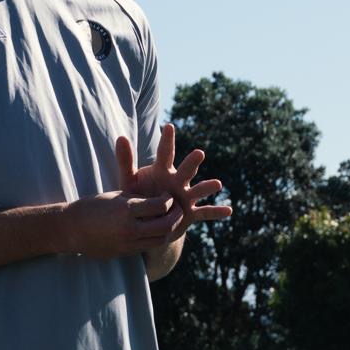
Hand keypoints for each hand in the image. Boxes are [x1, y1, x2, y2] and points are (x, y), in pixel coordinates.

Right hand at [64, 186, 190, 259]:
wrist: (70, 228)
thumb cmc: (92, 207)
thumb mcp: (116, 196)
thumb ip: (138, 199)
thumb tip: (159, 200)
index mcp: (126, 209)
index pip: (160, 206)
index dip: (169, 200)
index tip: (168, 195)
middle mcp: (129, 228)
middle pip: (165, 225)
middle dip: (176, 216)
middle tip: (178, 208)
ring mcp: (127, 243)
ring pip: (160, 240)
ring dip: (169, 230)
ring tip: (170, 220)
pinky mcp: (124, 253)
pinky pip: (147, 247)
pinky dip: (156, 238)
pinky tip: (156, 230)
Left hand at [115, 124, 231, 243]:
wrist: (147, 222)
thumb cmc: (139, 196)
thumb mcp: (129, 181)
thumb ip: (125, 161)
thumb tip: (121, 136)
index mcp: (162, 171)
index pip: (165, 153)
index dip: (167, 141)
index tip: (169, 126)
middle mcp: (177, 180)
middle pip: (186, 169)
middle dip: (192, 162)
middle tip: (199, 153)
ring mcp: (185, 196)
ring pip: (198, 190)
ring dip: (207, 187)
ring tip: (217, 184)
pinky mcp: (190, 212)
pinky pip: (205, 212)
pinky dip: (216, 211)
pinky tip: (228, 210)